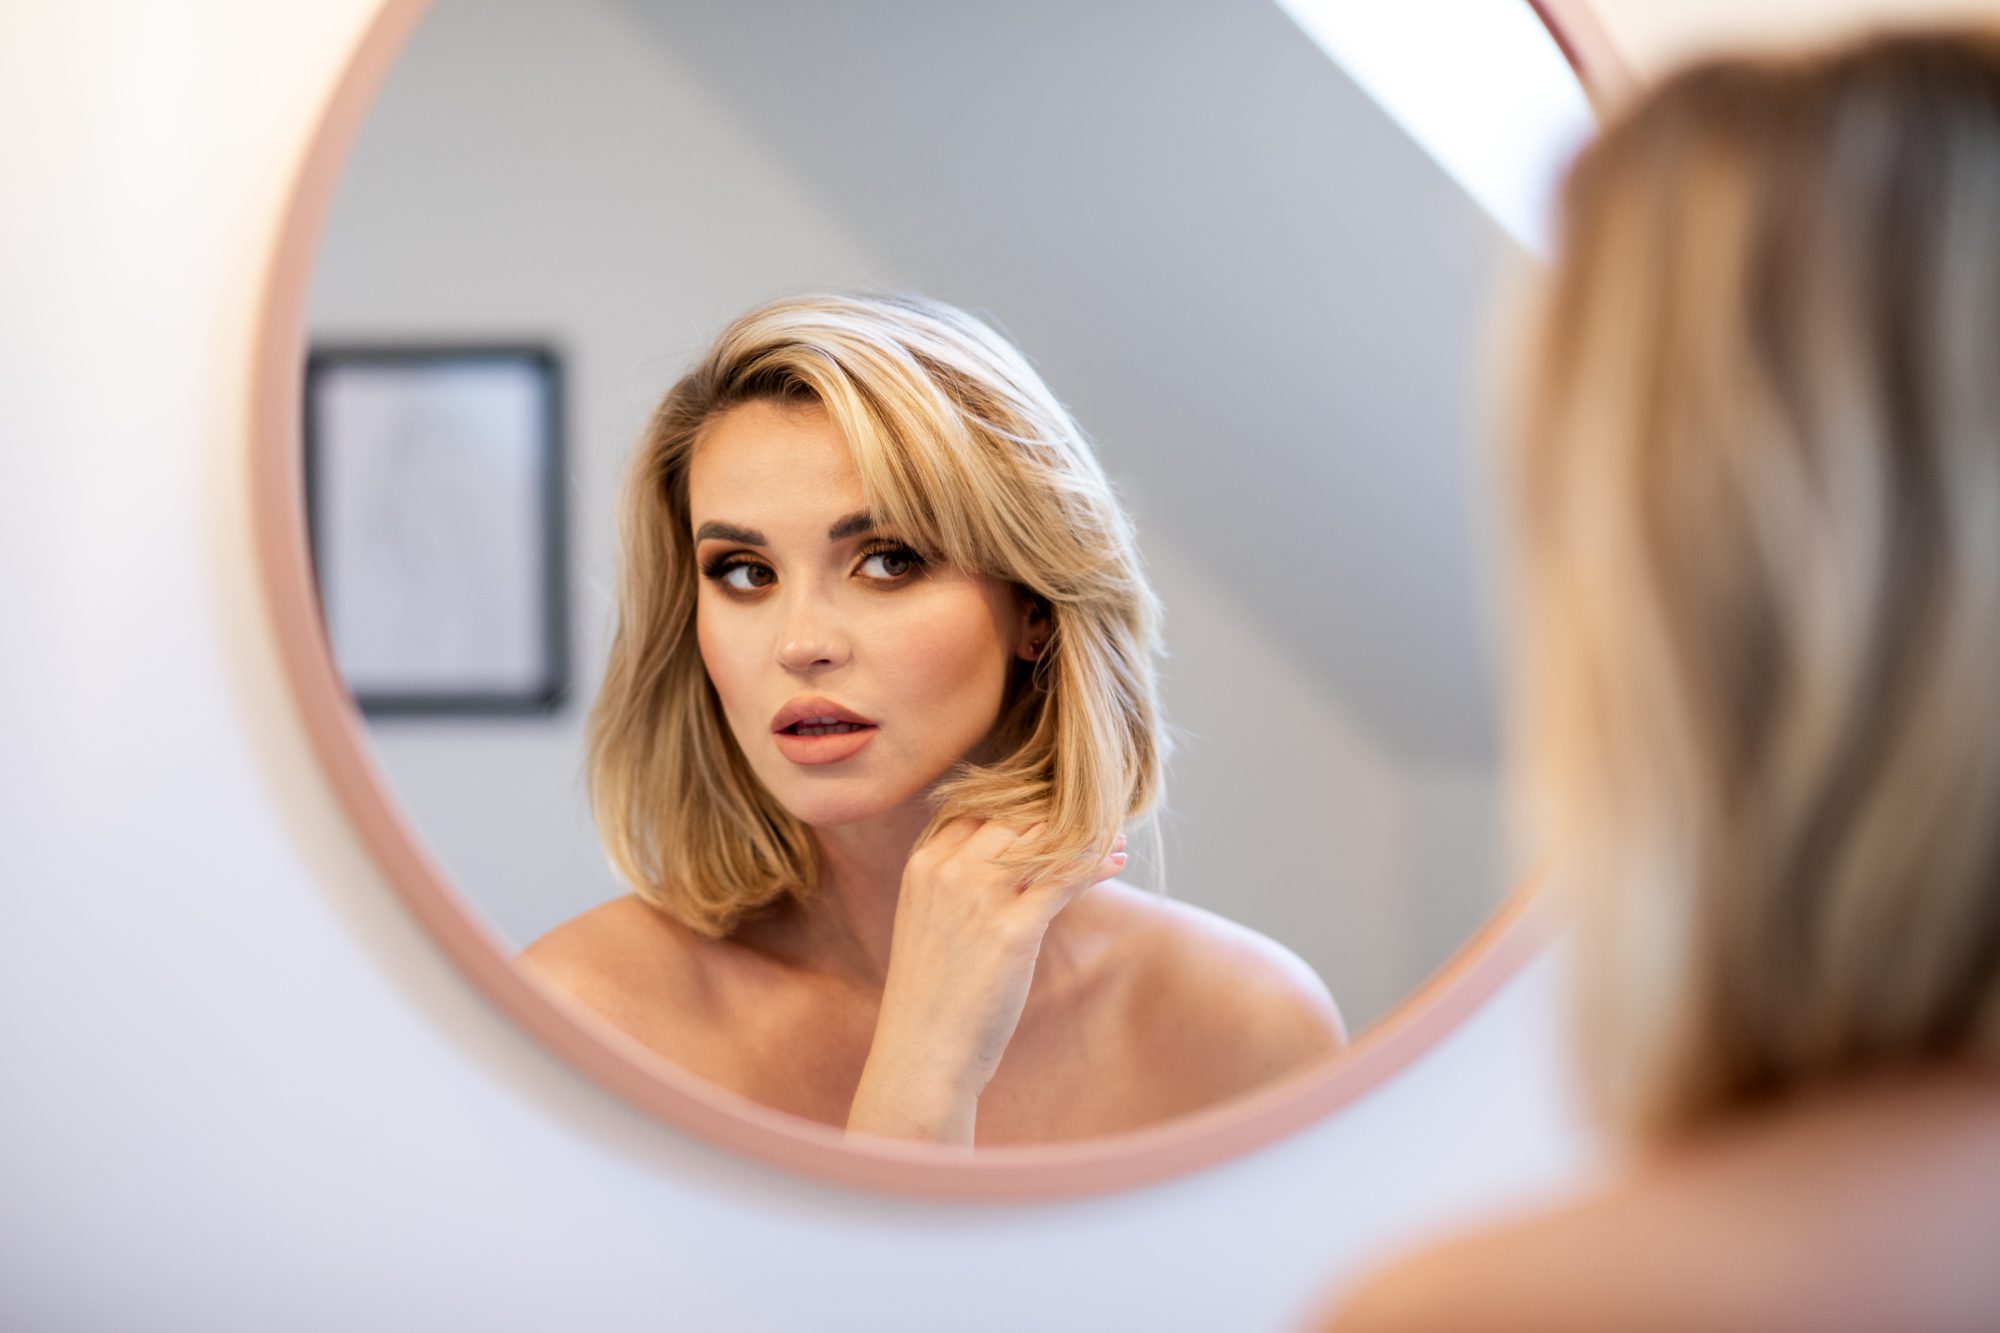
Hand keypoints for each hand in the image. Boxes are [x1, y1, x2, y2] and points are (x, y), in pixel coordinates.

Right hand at [845, 819, 1126, 1144]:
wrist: (923, 1054)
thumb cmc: (931, 997)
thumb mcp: (930, 924)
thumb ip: (957, 885)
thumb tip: (1010, 864)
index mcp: (923, 865)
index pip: (978, 808)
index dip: (1021, 806)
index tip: (1055, 813)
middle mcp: (947, 871)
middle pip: (1014, 815)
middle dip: (1059, 813)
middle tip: (1096, 819)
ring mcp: (978, 897)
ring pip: (1044, 839)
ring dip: (1087, 834)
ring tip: (1116, 838)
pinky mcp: (1012, 930)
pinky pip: (1066, 877)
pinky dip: (1096, 863)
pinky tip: (1116, 860)